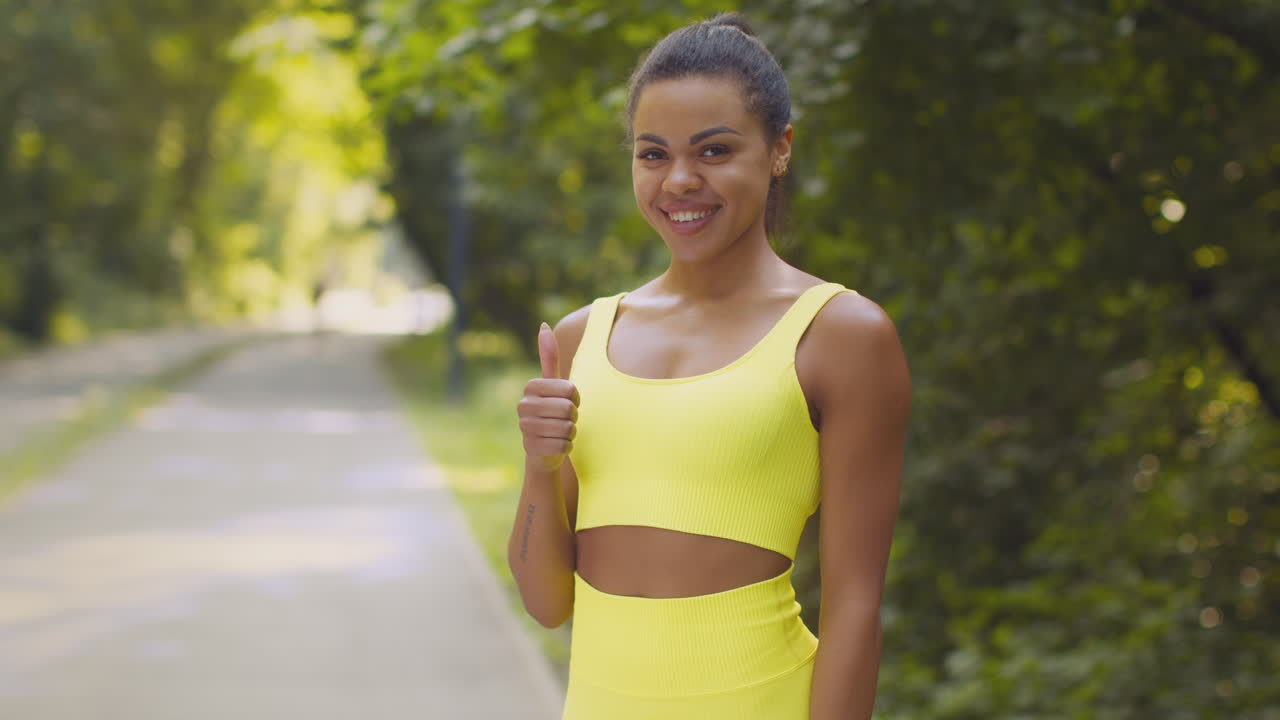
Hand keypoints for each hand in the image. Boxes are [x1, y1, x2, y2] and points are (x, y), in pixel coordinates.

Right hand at [517, 322, 579, 472]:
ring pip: (568, 427)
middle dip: (573, 416)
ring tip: (560, 432)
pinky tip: (556, 446)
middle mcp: (523, 406)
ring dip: (571, 432)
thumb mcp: (552, 385)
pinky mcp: (532, 449)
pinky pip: (565, 445)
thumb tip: (543, 325)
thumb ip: (549, 357)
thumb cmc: (552, 412)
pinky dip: (567, 447)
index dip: (575, 397)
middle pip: (568, 408)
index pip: (570, 389)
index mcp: (530, 388)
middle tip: (564, 419)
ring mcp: (525, 428)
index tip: (567, 402)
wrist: (542, 449)